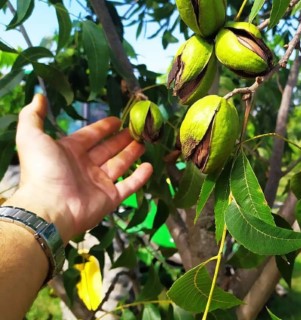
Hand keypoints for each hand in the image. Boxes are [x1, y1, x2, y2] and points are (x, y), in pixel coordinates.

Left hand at [5, 94, 152, 241]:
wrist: (50, 207)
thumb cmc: (43, 170)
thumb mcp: (31, 137)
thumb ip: (33, 116)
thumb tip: (39, 95)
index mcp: (70, 152)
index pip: (90, 136)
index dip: (103, 127)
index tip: (118, 119)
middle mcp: (85, 166)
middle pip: (108, 149)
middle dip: (122, 139)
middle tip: (137, 129)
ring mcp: (99, 183)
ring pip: (120, 164)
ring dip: (132, 153)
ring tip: (145, 142)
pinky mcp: (110, 198)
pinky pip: (128, 186)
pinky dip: (140, 178)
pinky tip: (150, 167)